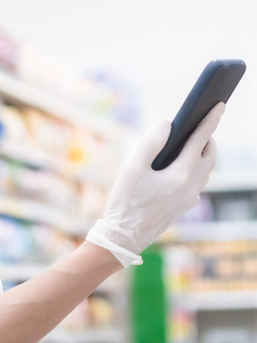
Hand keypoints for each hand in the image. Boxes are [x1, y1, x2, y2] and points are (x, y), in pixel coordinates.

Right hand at [87, 102, 224, 266]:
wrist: (124, 238)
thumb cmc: (126, 203)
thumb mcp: (133, 168)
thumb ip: (151, 142)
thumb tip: (167, 123)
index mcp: (181, 174)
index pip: (200, 139)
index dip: (210, 119)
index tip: (219, 104)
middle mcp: (191, 186)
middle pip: (209, 156)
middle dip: (208, 139)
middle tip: (198, 128)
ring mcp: (190, 199)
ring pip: (205, 171)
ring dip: (201, 156)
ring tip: (188, 146)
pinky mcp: (184, 208)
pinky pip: (196, 184)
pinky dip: (193, 171)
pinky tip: (177, 170)